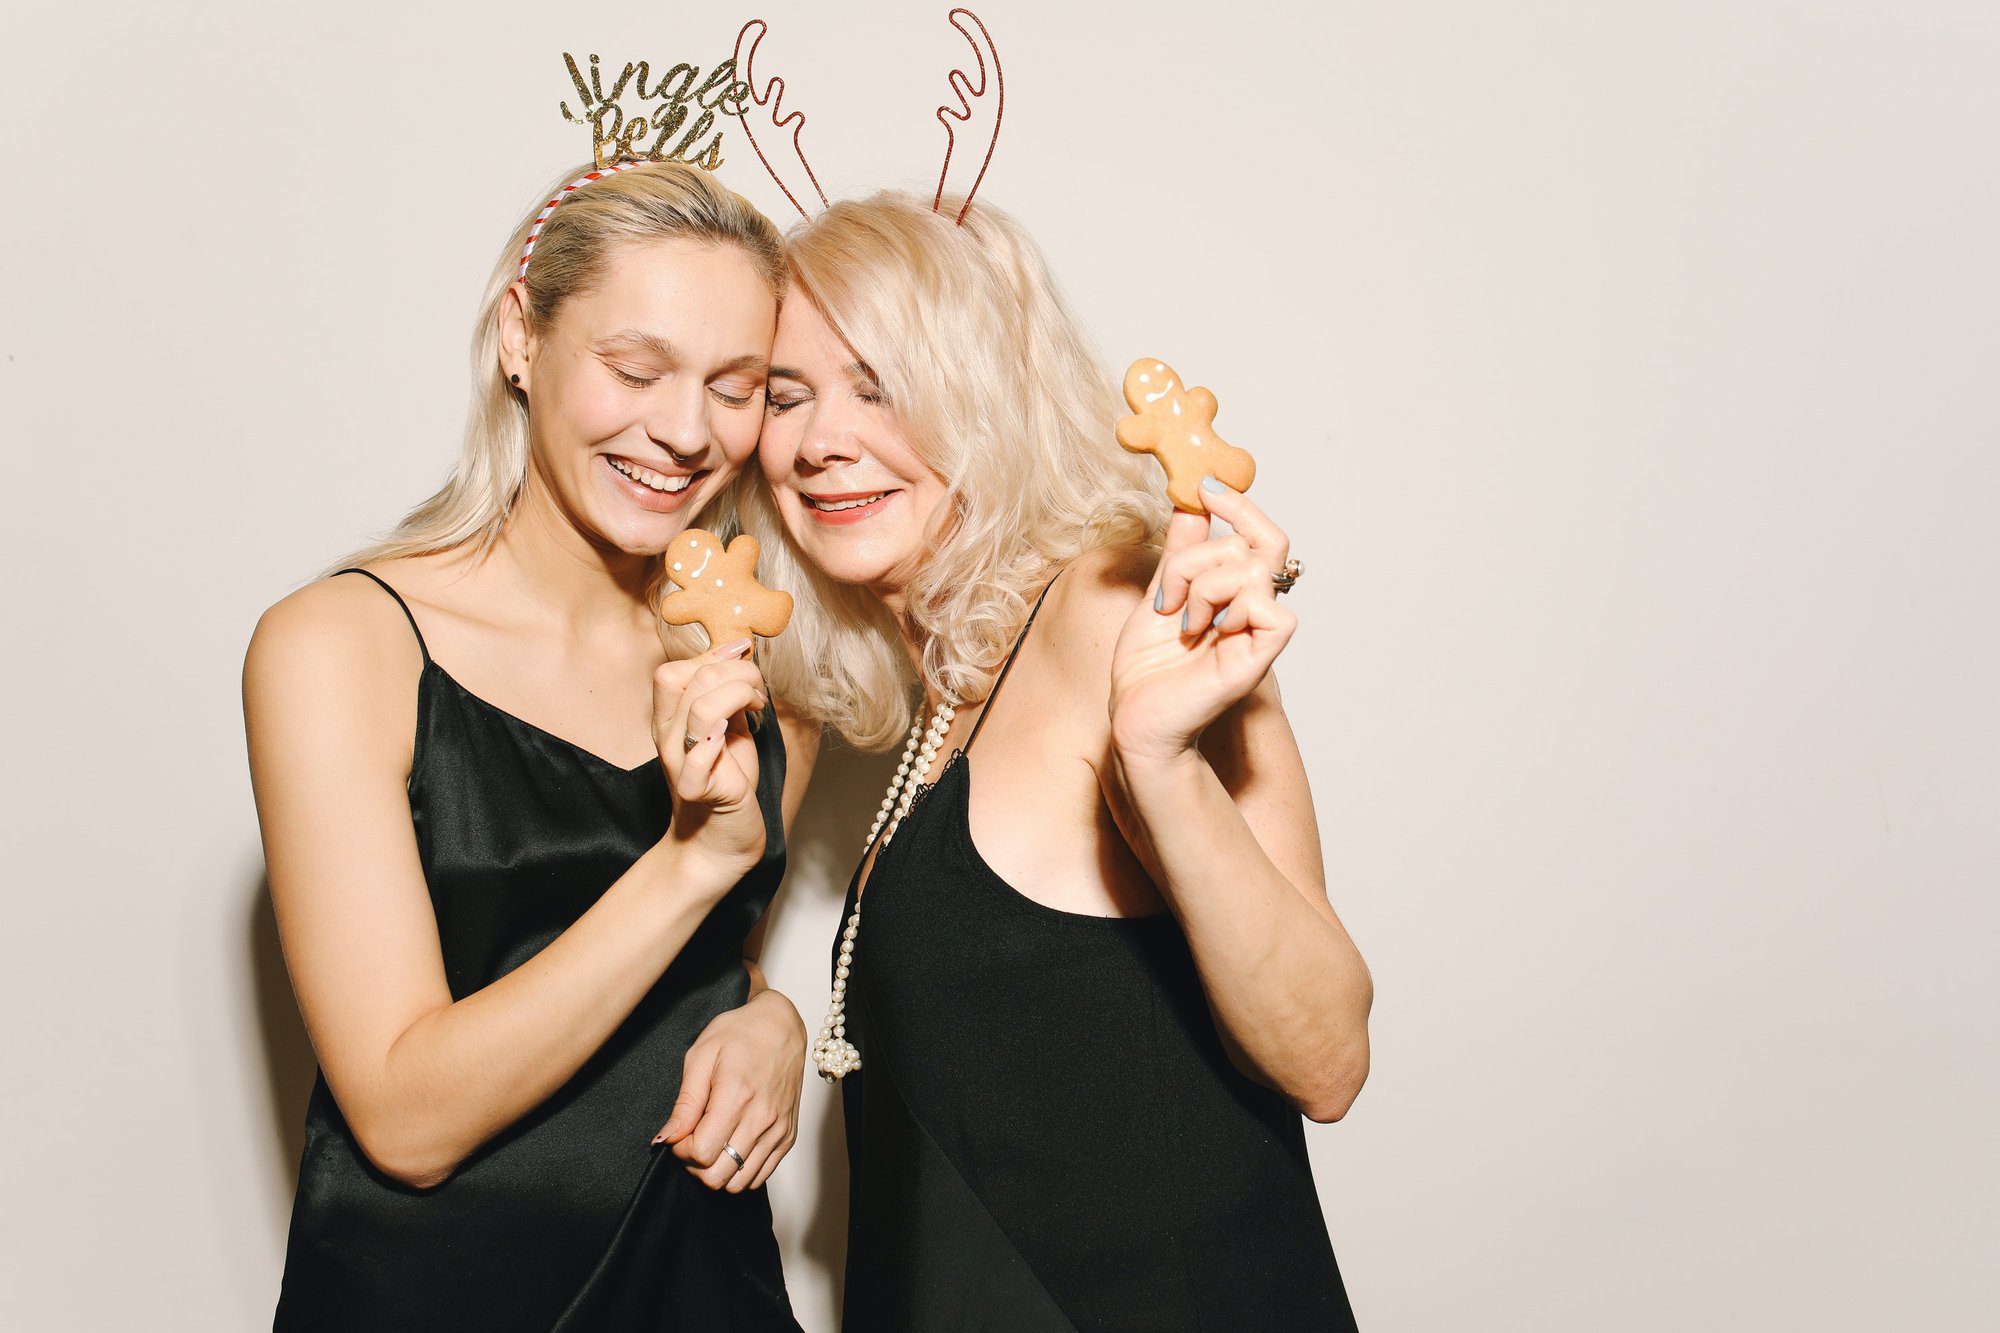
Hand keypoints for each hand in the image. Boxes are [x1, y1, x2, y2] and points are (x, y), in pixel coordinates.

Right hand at [652, 639, 769, 874]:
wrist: (722, 838)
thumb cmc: (728, 778)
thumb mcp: (729, 726)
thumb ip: (727, 694)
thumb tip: (738, 654)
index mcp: (669, 720)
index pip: (671, 671)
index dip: (712, 655)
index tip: (743, 659)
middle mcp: (666, 738)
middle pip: (689, 679)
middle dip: (736, 672)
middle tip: (757, 694)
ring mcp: (678, 763)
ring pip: (703, 706)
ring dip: (740, 697)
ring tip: (757, 709)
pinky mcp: (695, 789)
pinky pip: (701, 755)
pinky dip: (722, 740)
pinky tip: (736, 739)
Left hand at [653, 990, 805, 1191]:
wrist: (781, 1027)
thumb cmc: (740, 1034)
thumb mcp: (701, 1056)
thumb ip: (685, 1102)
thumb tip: (667, 1138)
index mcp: (737, 1095)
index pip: (701, 1153)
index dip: (681, 1151)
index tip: (680, 1134)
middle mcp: (762, 1118)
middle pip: (718, 1176)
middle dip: (695, 1166)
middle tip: (692, 1142)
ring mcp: (778, 1130)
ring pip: (739, 1183)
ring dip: (718, 1172)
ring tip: (712, 1145)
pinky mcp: (788, 1136)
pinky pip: (760, 1177)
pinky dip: (740, 1172)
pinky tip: (731, 1148)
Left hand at [1108, 482, 1296, 764]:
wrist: (1135, 716)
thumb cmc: (1147, 669)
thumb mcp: (1158, 593)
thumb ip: (1181, 551)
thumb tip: (1192, 505)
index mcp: (1234, 592)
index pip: (1260, 535)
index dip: (1240, 506)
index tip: (1206, 489)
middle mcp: (1253, 607)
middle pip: (1258, 542)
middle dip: (1200, 554)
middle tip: (1170, 589)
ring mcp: (1259, 631)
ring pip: (1253, 568)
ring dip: (1202, 585)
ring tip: (1181, 620)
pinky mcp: (1260, 655)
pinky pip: (1270, 607)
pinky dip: (1230, 609)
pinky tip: (1205, 632)